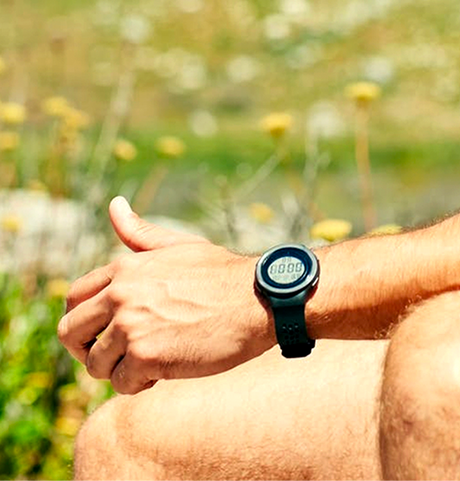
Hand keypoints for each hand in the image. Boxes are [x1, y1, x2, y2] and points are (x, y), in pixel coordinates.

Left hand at [56, 197, 273, 394]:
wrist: (260, 299)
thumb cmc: (222, 274)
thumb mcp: (180, 247)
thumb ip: (141, 233)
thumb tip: (114, 204)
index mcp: (125, 267)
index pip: (73, 298)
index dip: (83, 320)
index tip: (105, 331)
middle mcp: (121, 293)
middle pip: (70, 332)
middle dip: (88, 349)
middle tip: (119, 354)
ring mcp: (130, 324)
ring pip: (94, 363)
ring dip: (119, 369)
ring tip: (152, 360)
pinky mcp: (145, 355)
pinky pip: (121, 383)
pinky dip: (140, 384)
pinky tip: (165, 370)